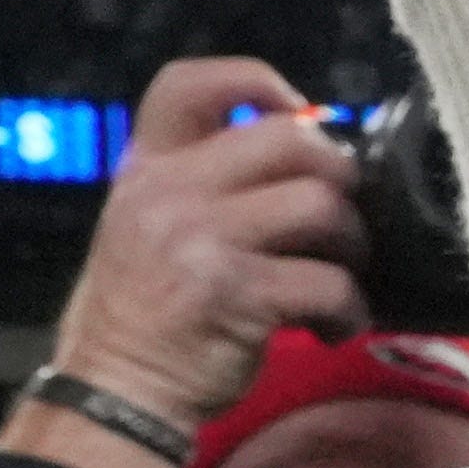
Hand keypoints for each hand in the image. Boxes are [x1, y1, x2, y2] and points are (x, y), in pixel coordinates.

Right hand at [31, 60, 360, 467]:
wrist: (117, 388)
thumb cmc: (146, 309)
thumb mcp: (147, 223)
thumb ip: (203, 181)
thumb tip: (304, 152)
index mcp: (147, 168)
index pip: (187, 83)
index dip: (254, 79)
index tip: (298, 110)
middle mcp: (170, 192)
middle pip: (290, 139)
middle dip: (337, 175)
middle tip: (337, 218)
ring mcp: (202, 240)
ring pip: (322, 204)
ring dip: (351, 245)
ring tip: (337, 276)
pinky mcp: (238, 293)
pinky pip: (329, 282)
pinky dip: (348, 309)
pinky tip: (331, 326)